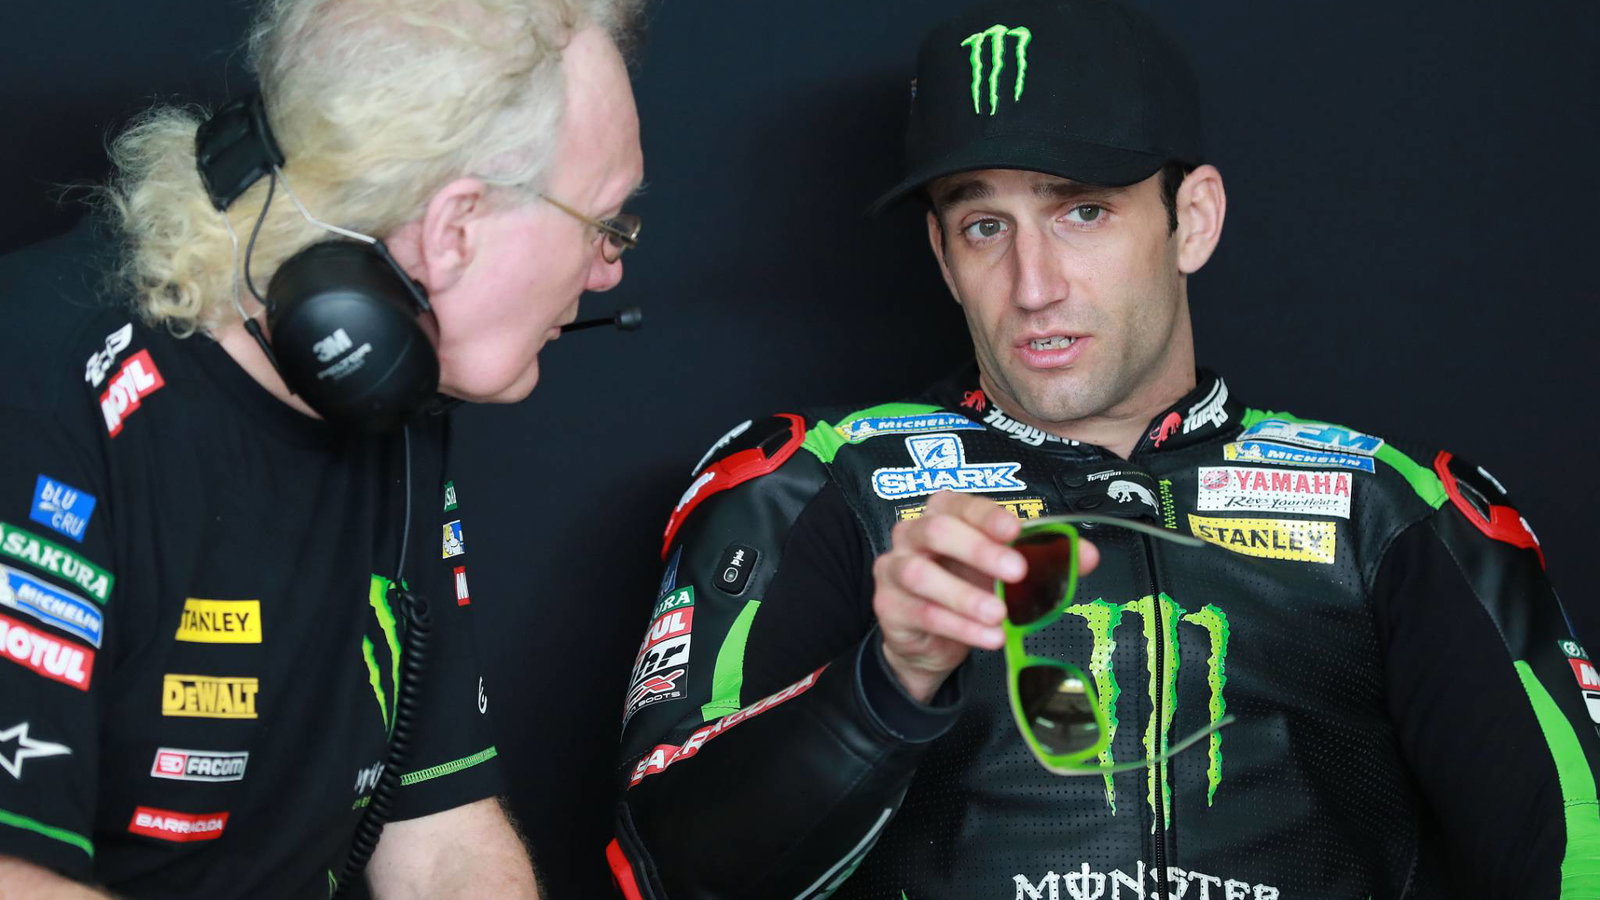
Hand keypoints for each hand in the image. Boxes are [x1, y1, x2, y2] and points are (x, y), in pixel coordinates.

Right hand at [872, 491, 1098, 702]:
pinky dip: (959, 626)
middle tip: (1016, 572)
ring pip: (921, 574)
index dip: (987, 515)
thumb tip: (1086, 554)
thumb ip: (1045, 560)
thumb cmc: (969, 588)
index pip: (960, 504)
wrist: (932, 640)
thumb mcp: (1007, 572)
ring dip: (964, 595)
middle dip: (979, 549)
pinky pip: (922, 612)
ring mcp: (894, 569)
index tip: (1015, 531)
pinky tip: (988, 637)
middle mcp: (912, 534)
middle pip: (937, 530)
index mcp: (943, 514)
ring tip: (1000, 616)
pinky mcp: (888, 606)